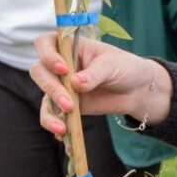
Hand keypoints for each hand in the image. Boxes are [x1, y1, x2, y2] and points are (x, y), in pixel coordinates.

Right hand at [30, 33, 169, 129]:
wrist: (137, 90)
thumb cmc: (125, 68)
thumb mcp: (113, 66)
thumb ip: (95, 74)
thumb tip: (76, 83)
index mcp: (71, 47)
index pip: (45, 43)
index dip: (48, 55)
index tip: (63, 69)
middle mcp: (61, 65)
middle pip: (39, 71)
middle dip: (51, 87)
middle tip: (69, 102)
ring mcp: (62, 86)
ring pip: (44, 95)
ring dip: (50, 110)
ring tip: (63, 125)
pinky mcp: (66, 105)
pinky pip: (52, 114)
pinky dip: (54, 123)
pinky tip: (62, 133)